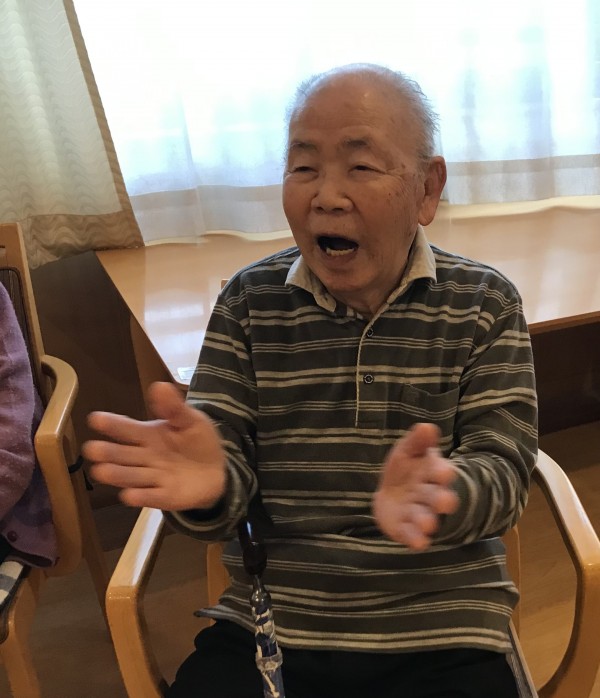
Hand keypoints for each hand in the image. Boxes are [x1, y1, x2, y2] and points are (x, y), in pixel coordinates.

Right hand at [83, 382, 226, 510]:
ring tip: (101, 471)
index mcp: (148, 435)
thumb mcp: (190, 420)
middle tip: (91, 449)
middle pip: (122, 455)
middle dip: (108, 452)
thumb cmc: (197, 441)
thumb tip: (159, 386)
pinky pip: (152, 497)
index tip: (95, 418)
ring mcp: (154, 478)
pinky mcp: (165, 496)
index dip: (112, 424)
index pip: (127, 428)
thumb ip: (174, 408)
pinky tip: (129, 495)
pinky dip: (141, 496)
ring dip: (117, 474)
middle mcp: (145, 457)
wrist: (217, 469)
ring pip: (132, 476)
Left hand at [373, 423, 458, 549]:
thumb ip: (417, 442)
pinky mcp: (406, 528)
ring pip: (426, 517)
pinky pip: (411, 534)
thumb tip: (426, 427)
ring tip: (427, 524)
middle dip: (441, 500)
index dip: (441, 472)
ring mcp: (419, 513)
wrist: (391, 492)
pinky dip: (415, 538)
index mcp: (432, 473)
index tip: (443, 472)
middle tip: (444, 502)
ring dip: (427, 521)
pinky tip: (418, 543)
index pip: (440, 472)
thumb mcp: (408, 451)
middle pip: (437, 497)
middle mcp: (429, 494)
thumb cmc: (405, 469)